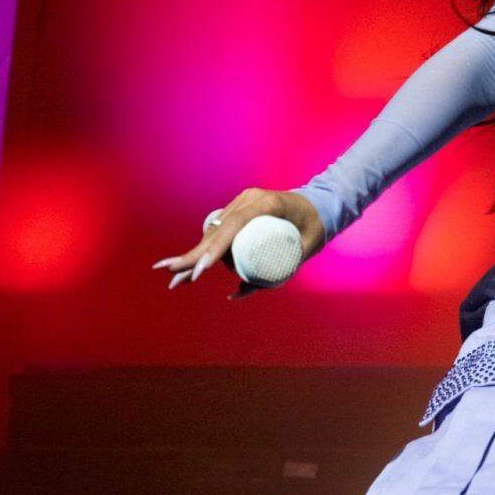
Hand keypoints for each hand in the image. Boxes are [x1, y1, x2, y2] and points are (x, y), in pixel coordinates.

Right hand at [151, 187, 323, 299]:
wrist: (321, 203)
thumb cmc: (316, 227)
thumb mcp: (305, 249)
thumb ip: (276, 273)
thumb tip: (236, 294)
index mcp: (268, 204)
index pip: (234, 227)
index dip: (215, 249)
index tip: (200, 269)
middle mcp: (250, 200)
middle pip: (217, 230)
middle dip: (194, 255)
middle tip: (173, 274)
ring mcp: (243, 202)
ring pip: (214, 231)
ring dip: (196, 254)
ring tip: (177, 276)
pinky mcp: (240, 208)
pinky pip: (220, 230)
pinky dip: (207, 248)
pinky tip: (191, 265)